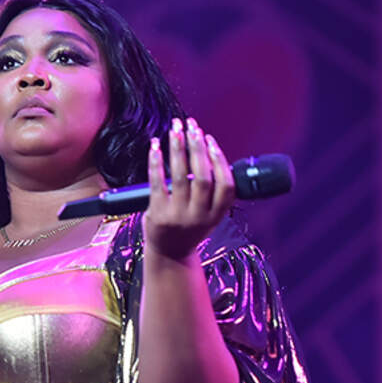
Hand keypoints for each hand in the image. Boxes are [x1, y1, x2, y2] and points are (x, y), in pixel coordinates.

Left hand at [142, 117, 233, 260]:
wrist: (169, 255)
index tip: (210, 140)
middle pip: (203, 177)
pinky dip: (156, 162)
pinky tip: (155, 146)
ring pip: (180, 177)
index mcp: (216, 215)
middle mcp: (199, 216)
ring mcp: (178, 216)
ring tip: (176, 129)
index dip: (219, 160)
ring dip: (178, 149)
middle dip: (197, 148)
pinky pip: (157, 183)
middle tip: (192, 127)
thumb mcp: (209, 215)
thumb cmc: (189, 229)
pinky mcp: (158, 214)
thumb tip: (206, 150)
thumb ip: (212, 192)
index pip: (226, 185)